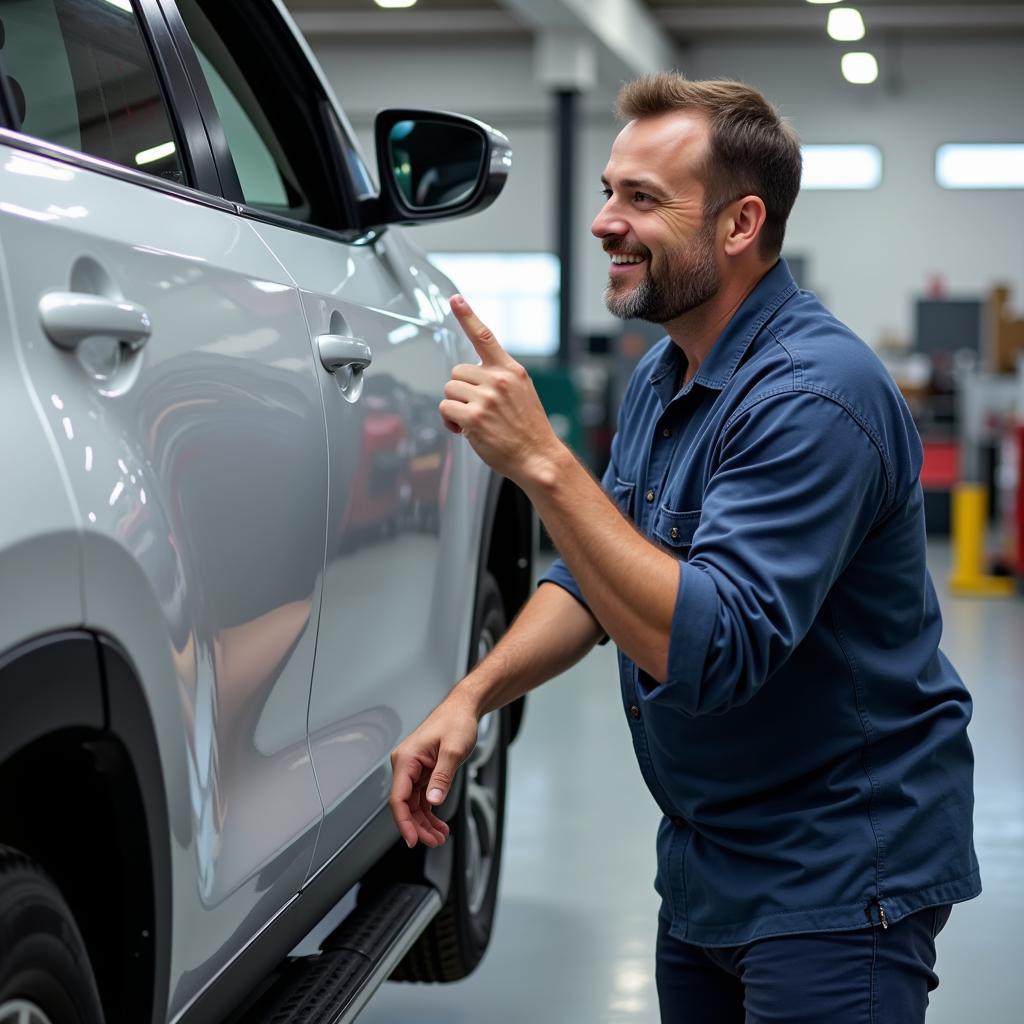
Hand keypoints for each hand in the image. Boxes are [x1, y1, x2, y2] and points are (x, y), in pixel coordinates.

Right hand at [388, 694, 479, 848]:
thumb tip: (433, 800)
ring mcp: (413, 769)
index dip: (404, 822)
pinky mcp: (422, 771)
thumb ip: (442, 777)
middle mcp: (405, 764)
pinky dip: (430, 811)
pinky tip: (439, 823)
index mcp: (406, 759)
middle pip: (405, 805)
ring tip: (440, 836)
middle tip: (434, 841)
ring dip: (425, 822)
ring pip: (413, 804)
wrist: (463, 709)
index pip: (398, 798)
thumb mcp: (453, 750)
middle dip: (418, 826)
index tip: (413, 840)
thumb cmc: (456, 722)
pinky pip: (421, 797)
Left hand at [441, 295, 563, 483]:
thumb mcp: (522, 393)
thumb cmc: (528, 430)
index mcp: (511, 371)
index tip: (455, 299)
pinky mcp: (473, 416)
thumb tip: (473, 375)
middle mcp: (498, 380)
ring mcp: (486, 397)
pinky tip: (465, 430)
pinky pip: (445, 408)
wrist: (538, 457)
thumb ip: (500, 379)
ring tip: (473, 421)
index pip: (486, 337)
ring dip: (454, 406)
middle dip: (460, 391)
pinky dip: (450, 421)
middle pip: (457, 372)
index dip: (467, 316)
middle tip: (474, 409)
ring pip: (449, 390)